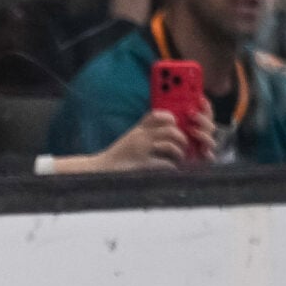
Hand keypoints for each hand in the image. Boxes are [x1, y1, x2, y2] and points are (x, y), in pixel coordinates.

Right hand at [58, 108, 187, 173]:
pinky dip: (172, 166)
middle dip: (182, 139)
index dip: (170, 118)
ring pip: (170, 146)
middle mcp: (140, 138)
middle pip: (170, 131)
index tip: (174, 125)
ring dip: (179, 153)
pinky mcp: (143, 165)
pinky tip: (171, 169)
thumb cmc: (118, 156)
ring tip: (178, 158)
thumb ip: (145, 130)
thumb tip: (168, 127)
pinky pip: (165, 163)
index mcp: (138, 130)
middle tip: (183, 146)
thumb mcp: (130, 138)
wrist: (102, 170)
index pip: (157, 115)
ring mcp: (141, 151)